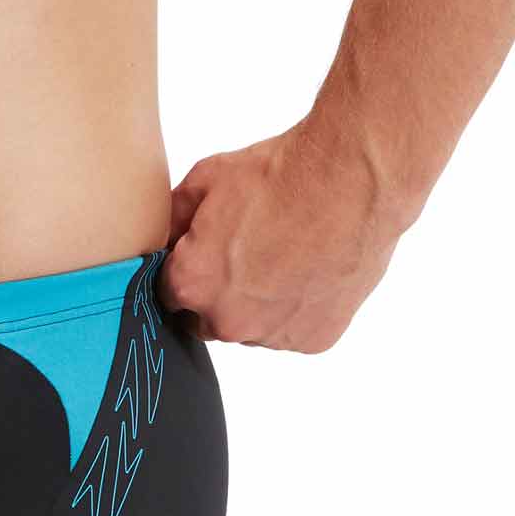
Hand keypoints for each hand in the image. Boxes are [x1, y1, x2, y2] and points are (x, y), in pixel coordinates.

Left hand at [160, 122, 407, 349]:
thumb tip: (165, 235)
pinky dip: (297, 309)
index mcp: (192, 284)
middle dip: (217, 293)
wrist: (350, 181)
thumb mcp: (207, 179)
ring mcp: (273, 335)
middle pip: (207, 319)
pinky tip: (309, 270)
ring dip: (258, 304)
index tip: (202, 254)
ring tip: (283, 257)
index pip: (167, 294)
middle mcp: (228, 320)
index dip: (183, 271)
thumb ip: (174, 216)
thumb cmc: (280, 176)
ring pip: (252, 327)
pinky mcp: (314, 339)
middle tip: (246, 252)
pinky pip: (292, 330)